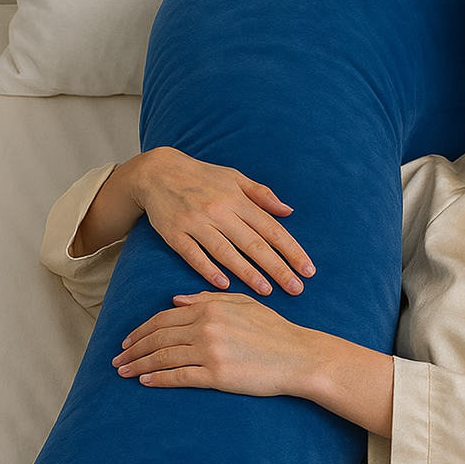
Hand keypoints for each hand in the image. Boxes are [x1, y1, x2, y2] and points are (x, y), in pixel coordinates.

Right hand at [76, 147, 314, 296]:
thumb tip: (289, 211)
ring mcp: (195, 223)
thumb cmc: (202, 176)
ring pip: (226, 252)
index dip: (291, 250)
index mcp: (237, 199)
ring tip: (267, 291)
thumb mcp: (234, 177)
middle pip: (253, 244)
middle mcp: (219, 211)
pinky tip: (224, 285)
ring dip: (248, 273)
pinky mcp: (174, 234)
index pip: (271, 228)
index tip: (307, 270)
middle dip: (277, 268)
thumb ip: (261, 194)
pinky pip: (193, 255)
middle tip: (296, 289)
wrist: (157, 172)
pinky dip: (208, 270)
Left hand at [113, 292, 314, 395]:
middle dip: (134, 349)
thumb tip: (176, 300)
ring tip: (124, 372)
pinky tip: (145, 382)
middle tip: (118, 359)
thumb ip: (208, 299)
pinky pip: (179, 377)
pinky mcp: (217, 375)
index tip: (128, 340)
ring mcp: (210, 351)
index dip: (142, 330)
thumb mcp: (244, 304)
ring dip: (140, 365)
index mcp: (210, 308)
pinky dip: (159, 379)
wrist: (300, 357)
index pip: (164, 318)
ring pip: (163, 357)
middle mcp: (206, 327)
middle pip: (158, 337)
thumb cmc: (276, 331)